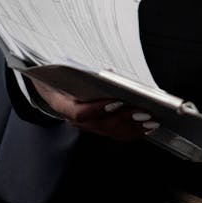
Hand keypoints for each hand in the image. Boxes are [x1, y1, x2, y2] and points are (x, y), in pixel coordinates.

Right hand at [28, 77, 157, 140]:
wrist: (50, 84)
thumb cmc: (61, 75)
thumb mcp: (67, 68)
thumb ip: (85, 72)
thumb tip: (109, 74)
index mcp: (62, 104)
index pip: (80, 113)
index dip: (100, 109)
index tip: (118, 101)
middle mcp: (74, 119)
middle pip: (101, 125)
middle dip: (125, 119)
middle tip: (144, 112)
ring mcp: (86, 126)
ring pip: (111, 132)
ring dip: (133, 127)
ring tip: (151, 120)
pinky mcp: (97, 128)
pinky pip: (115, 134)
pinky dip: (132, 131)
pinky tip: (146, 126)